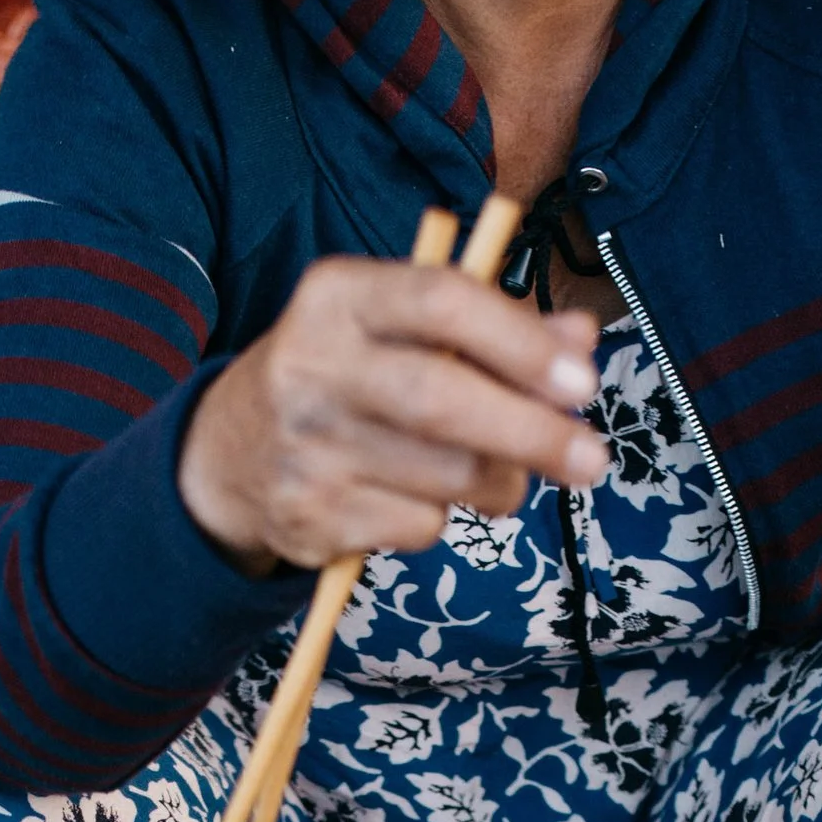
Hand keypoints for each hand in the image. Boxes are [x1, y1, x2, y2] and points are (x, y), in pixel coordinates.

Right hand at [178, 254, 604, 574]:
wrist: (229, 455)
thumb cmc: (347, 377)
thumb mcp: (402, 328)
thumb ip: (494, 325)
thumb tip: (580, 340)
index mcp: (339, 295)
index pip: (441, 301)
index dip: (521, 342)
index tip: (582, 380)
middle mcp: (313, 364)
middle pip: (442, 400)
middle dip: (532, 434)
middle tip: (591, 460)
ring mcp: (307, 445)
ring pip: (447, 476)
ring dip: (499, 482)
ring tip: (498, 473)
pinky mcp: (311, 516)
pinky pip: (420, 526)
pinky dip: (444, 519)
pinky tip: (419, 496)